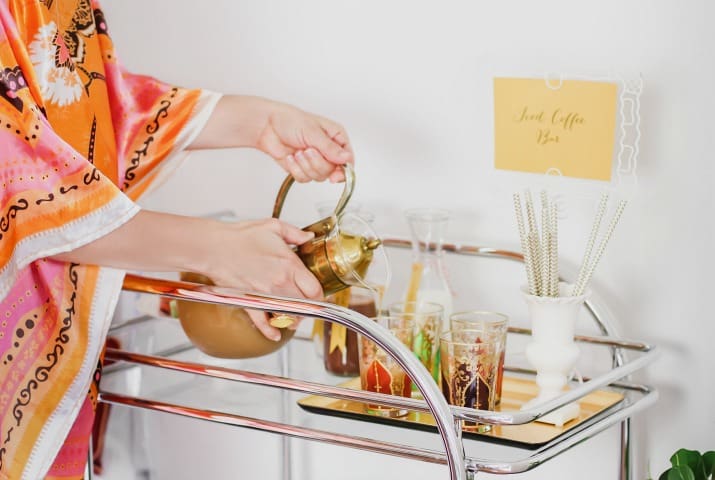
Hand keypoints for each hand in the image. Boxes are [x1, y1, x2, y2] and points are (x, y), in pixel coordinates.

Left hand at [189, 96, 353, 182]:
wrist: (267, 126)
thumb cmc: (290, 120)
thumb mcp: (312, 132)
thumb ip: (330, 148)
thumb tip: (346, 159)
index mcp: (336, 138)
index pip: (348, 160)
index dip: (343, 171)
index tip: (335, 176)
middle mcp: (329, 151)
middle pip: (333, 171)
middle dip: (317, 163)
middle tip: (306, 151)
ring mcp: (316, 161)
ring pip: (319, 177)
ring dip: (305, 166)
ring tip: (297, 152)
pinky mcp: (303, 169)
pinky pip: (305, 179)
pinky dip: (296, 170)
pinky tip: (290, 158)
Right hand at [202, 218, 322, 339]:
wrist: (214, 247)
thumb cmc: (240, 237)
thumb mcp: (273, 227)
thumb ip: (296, 233)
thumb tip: (309, 238)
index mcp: (289, 265)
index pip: (316, 289)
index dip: (321, 294)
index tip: (319, 293)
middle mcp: (280, 283)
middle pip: (305, 305)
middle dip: (309, 306)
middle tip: (308, 304)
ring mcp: (265, 295)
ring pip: (288, 316)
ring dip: (294, 318)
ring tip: (294, 315)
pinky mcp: (250, 302)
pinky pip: (262, 323)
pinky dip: (270, 331)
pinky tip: (275, 335)